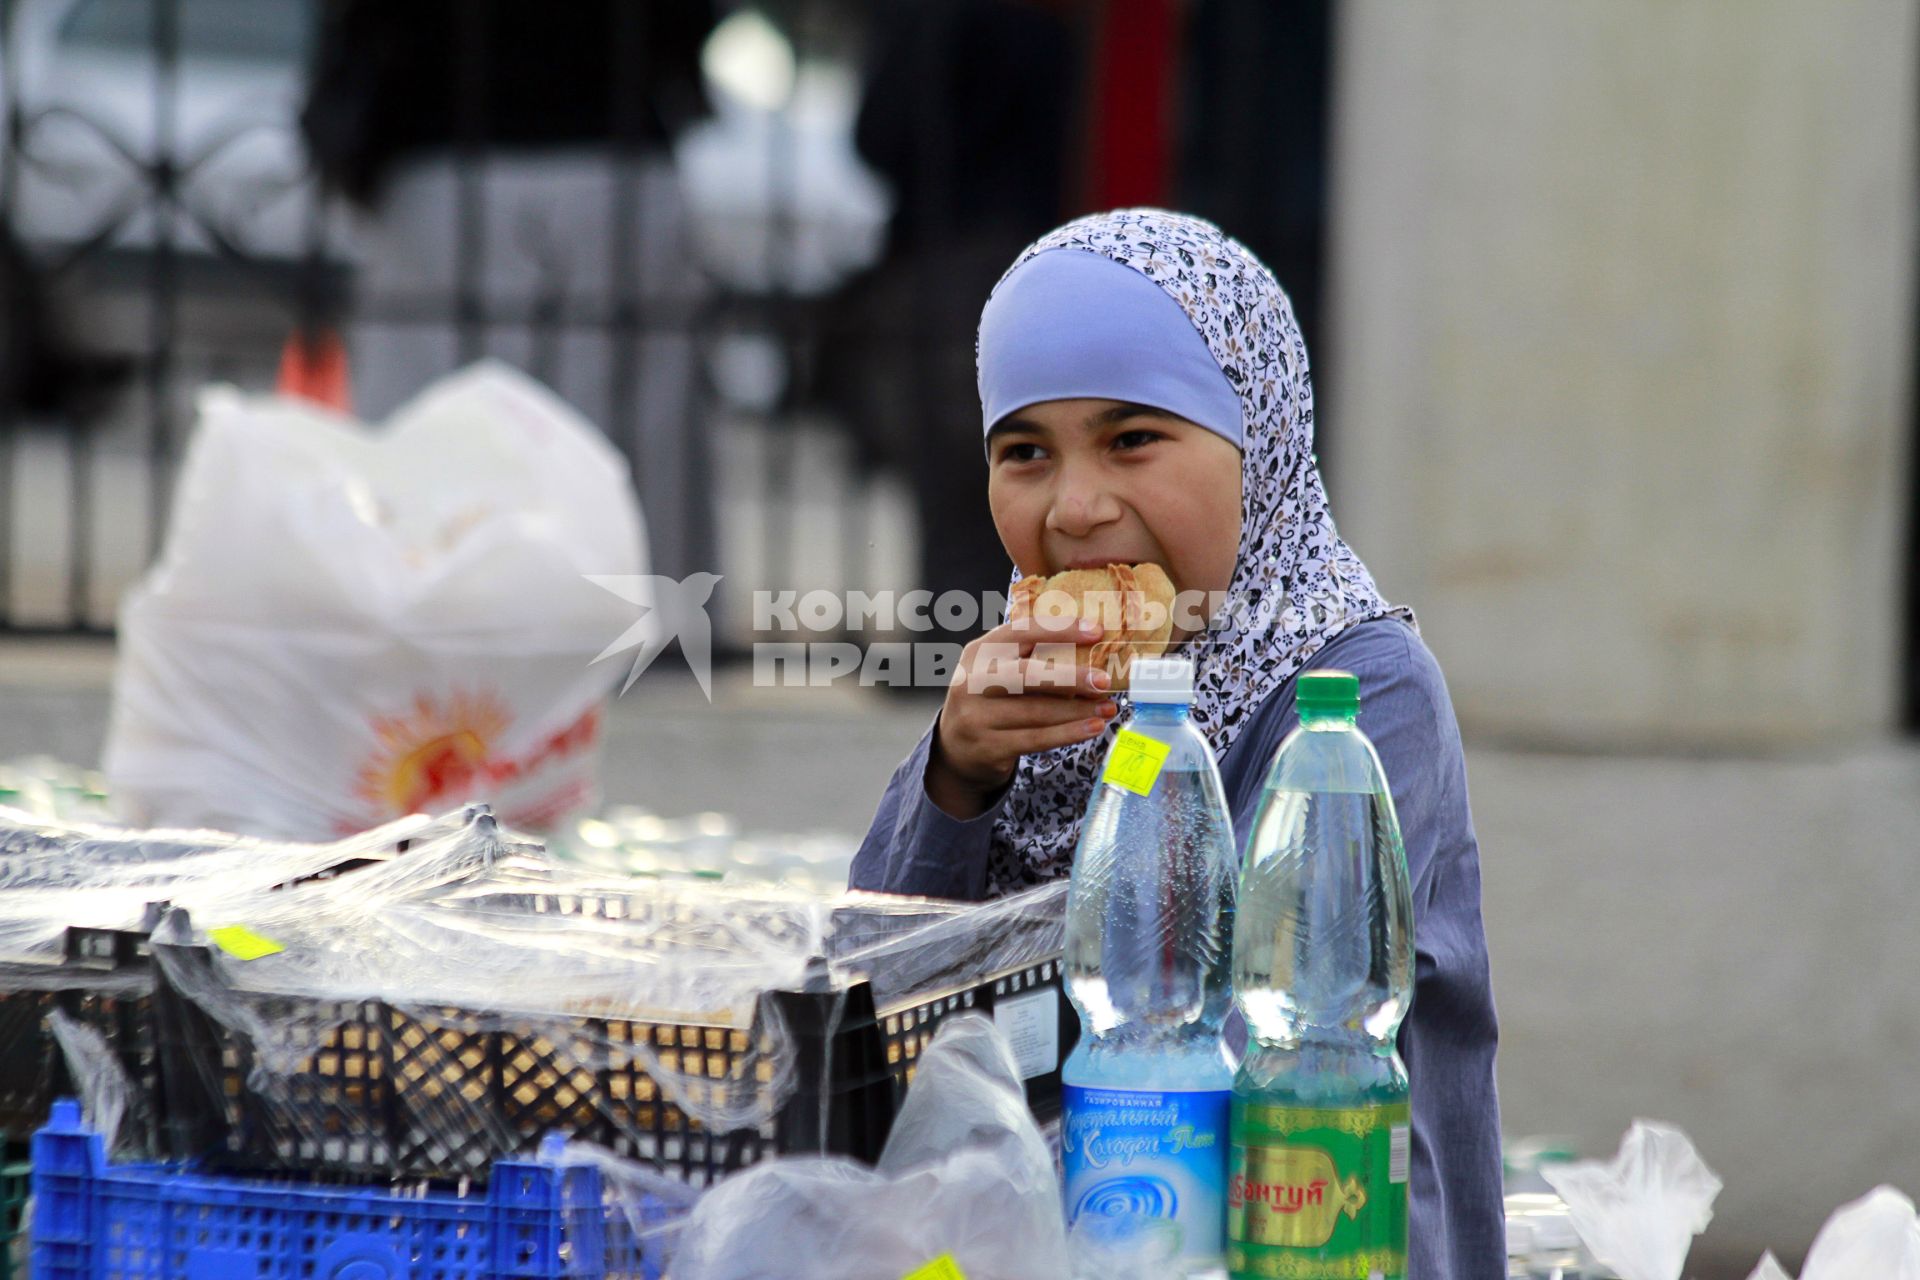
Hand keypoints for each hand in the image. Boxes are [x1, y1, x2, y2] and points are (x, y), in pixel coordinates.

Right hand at [925, 611, 1118, 818]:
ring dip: (1078, 710)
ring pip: (1037, 711)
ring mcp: (977, 716)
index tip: (1096, 632)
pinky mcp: (989, 746)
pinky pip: (1036, 739)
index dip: (1060, 630)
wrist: (955, 750)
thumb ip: (1029, 657)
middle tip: (1105, 681)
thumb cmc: (989, 701)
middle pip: (1027, 675)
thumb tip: (1089, 648)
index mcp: (979, 652)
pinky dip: (1068, 733)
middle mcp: (972, 681)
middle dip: (1071, 677)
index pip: (1020, 632)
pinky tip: (1091, 727)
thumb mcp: (996, 670)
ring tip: (1107, 708)